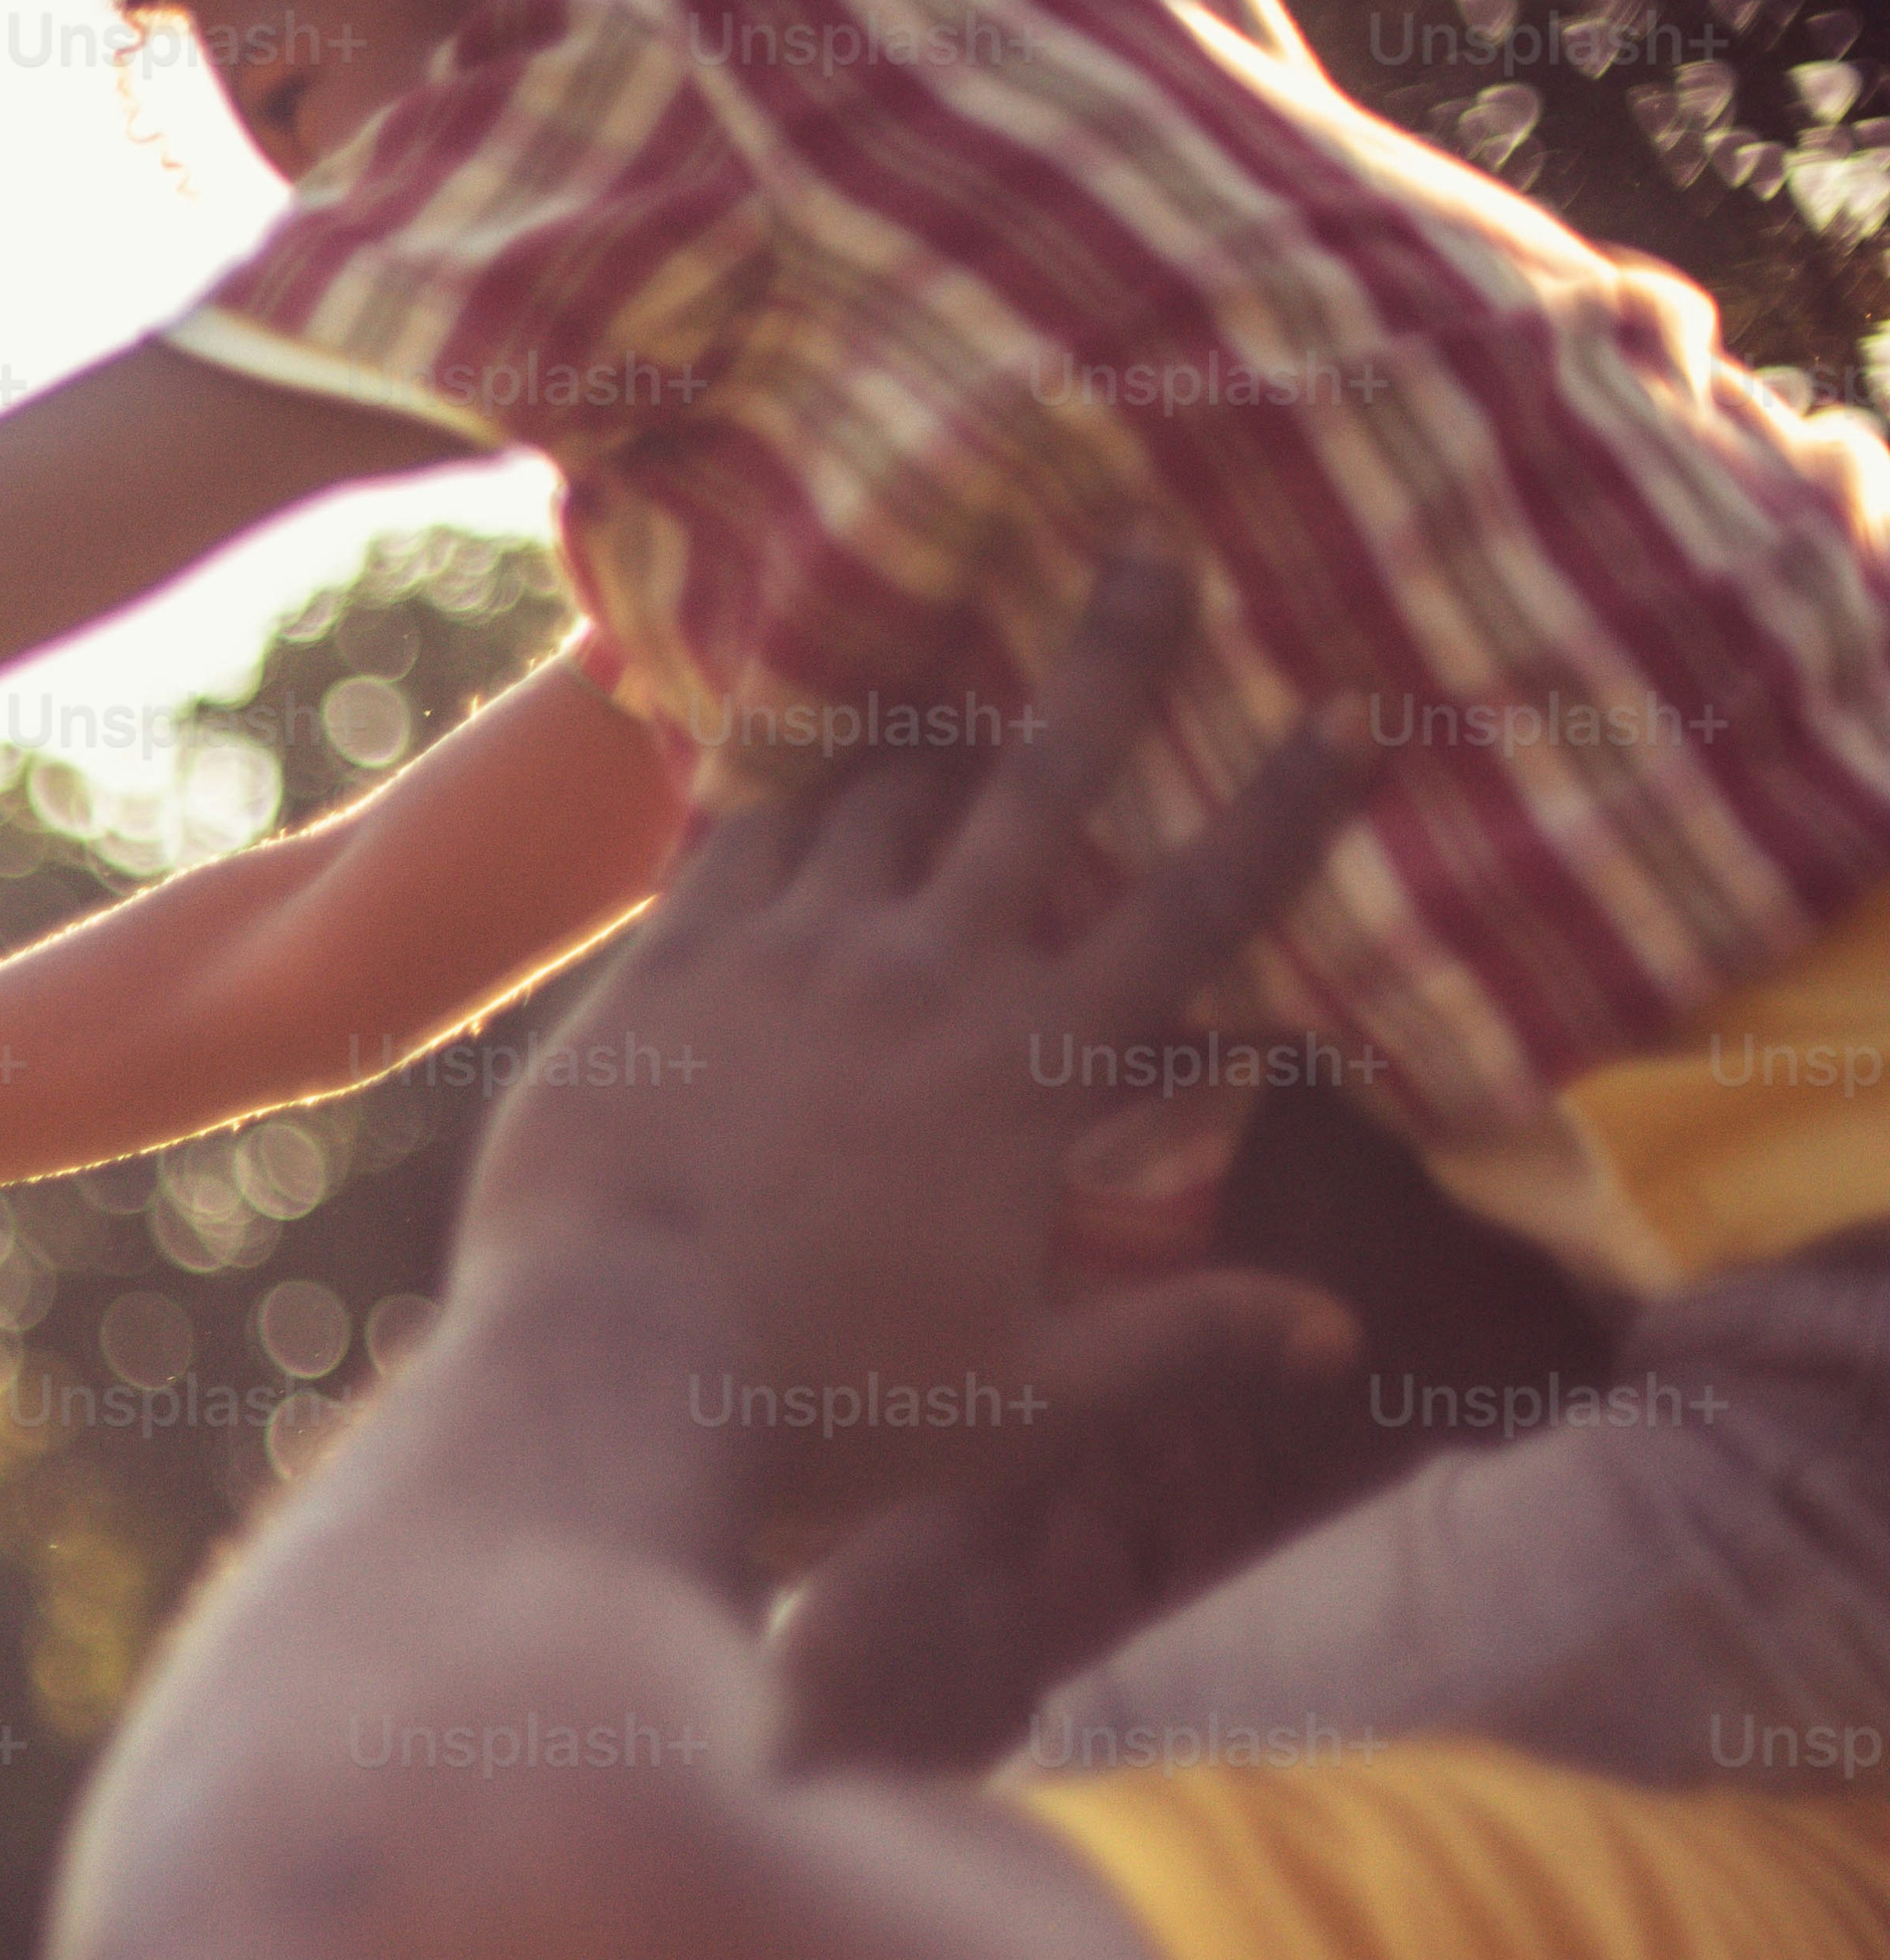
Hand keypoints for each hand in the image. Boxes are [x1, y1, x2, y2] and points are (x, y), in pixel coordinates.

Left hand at [454, 550, 1371, 1527]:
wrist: (610, 1377)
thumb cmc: (827, 1406)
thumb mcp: (1027, 1393)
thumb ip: (1184, 1343)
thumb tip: (1339, 1337)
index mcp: (1032, 1064)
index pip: (1195, 907)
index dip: (1284, 807)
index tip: (1349, 711)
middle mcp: (922, 972)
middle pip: (1041, 779)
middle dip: (1109, 659)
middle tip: (1147, 553)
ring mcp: (787, 954)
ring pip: (877, 795)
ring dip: (924, 749)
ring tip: (942, 717)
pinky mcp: (664, 967)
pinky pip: (735, 838)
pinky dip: (776, 797)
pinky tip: (783, 779)